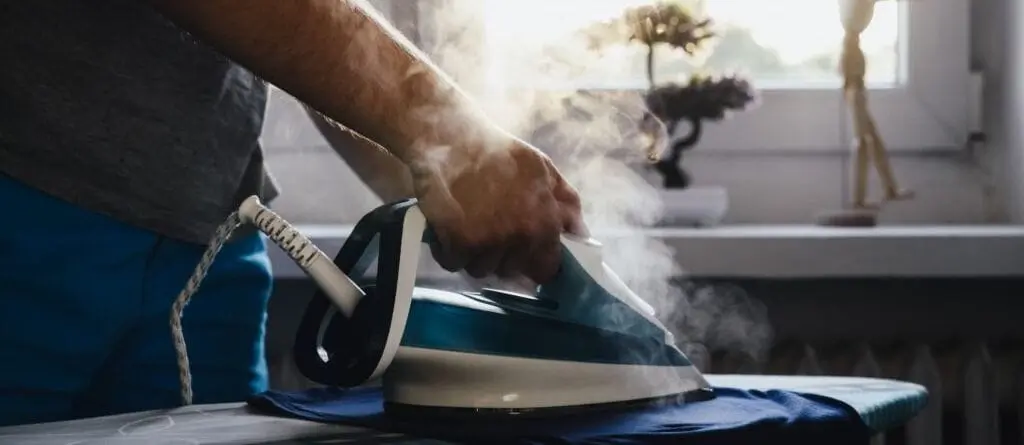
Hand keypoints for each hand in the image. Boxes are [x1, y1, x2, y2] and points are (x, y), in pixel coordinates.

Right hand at [408, 135, 586, 283]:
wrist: (449, 137)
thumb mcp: (542, 168)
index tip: (519, 253)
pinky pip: (452, 263)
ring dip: (471, 255)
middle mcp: (520, 237)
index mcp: (545, 223)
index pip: (546, 268)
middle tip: (486, 227)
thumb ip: (566, 203)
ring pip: (480, 269)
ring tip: (465, 223)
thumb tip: (581, 235)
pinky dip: (446, 250)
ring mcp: (488, 243)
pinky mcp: (458, 244)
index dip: (532, 261)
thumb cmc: (496, 151)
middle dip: (499, 255)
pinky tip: (446, 227)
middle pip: (510, 270)